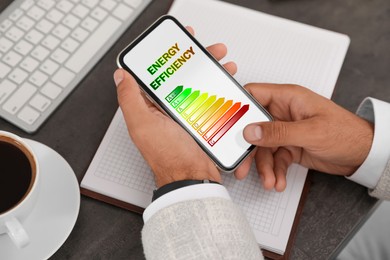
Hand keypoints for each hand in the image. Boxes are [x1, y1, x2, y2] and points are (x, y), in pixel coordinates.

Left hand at [114, 28, 236, 186]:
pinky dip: (217, 88)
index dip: (165, 55)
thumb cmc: (169, 156)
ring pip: (195, 84)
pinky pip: (207, 99)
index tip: (178, 42)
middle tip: (207, 50)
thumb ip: (130, 99)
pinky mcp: (198, 121)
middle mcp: (164, 109)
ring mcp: (182, 115)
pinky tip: (225, 84)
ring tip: (222, 64)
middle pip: (179, 75)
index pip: (155, 73)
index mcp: (148, 107)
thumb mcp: (143, 124)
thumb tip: (120, 75)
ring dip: (209, 71)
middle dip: (194, 59)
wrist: (192, 177)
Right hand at [235, 83, 373, 191]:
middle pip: (254, 127)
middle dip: (248, 149)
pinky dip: (275, 171)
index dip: (236, 107)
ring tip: (269, 181)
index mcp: (287, 98)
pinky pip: (275, 158)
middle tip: (242, 166)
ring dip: (264, 167)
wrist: (362, 154)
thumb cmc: (345, 132)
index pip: (253, 95)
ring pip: (263, 148)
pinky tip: (279, 181)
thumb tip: (250, 131)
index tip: (224, 124)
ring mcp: (285, 131)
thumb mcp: (310, 131)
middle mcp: (283, 113)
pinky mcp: (289, 146)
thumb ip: (278, 132)